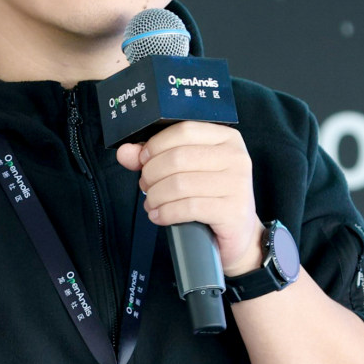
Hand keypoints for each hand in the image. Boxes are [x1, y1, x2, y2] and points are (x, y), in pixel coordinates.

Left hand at [115, 121, 263, 276]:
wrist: (238, 233)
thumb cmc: (210, 197)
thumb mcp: (186, 171)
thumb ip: (155, 158)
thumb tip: (125, 152)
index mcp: (226, 138)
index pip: (184, 130)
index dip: (156, 145)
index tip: (143, 160)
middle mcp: (235, 157)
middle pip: (178, 158)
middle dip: (152, 174)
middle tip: (146, 187)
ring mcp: (237, 184)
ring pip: (179, 184)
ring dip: (156, 196)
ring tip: (152, 203)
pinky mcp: (233, 211)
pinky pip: (188, 208)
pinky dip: (166, 213)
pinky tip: (159, 216)